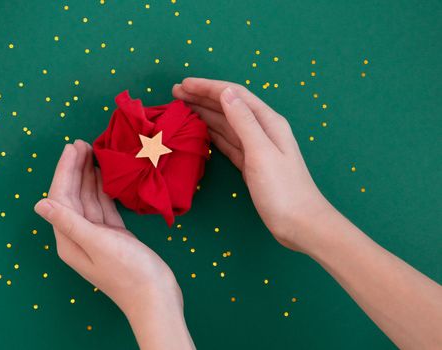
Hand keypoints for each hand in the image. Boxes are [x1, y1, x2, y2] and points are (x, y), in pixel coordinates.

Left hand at [34, 141, 193, 348]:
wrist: (155, 296)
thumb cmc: (127, 271)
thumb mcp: (97, 243)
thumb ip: (70, 222)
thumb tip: (39, 204)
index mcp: (68, 239)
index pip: (60, 198)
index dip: (65, 171)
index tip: (72, 147)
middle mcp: (78, 236)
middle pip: (72, 196)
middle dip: (75, 169)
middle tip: (82, 143)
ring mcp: (97, 236)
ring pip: (88, 199)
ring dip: (88, 176)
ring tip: (92, 151)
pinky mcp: (114, 235)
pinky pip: (103, 207)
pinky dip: (103, 190)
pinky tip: (104, 175)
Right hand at [173, 78, 332, 251]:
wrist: (300, 224)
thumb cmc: (283, 190)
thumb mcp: (262, 152)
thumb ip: (244, 121)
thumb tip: (225, 92)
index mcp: (268, 122)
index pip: (234, 95)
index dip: (208, 87)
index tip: (183, 84)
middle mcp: (262, 130)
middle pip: (228, 106)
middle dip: (202, 97)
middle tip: (175, 93)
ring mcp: (256, 148)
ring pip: (226, 124)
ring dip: (204, 113)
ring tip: (182, 108)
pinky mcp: (250, 164)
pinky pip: (227, 142)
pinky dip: (212, 134)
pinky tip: (201, 131)